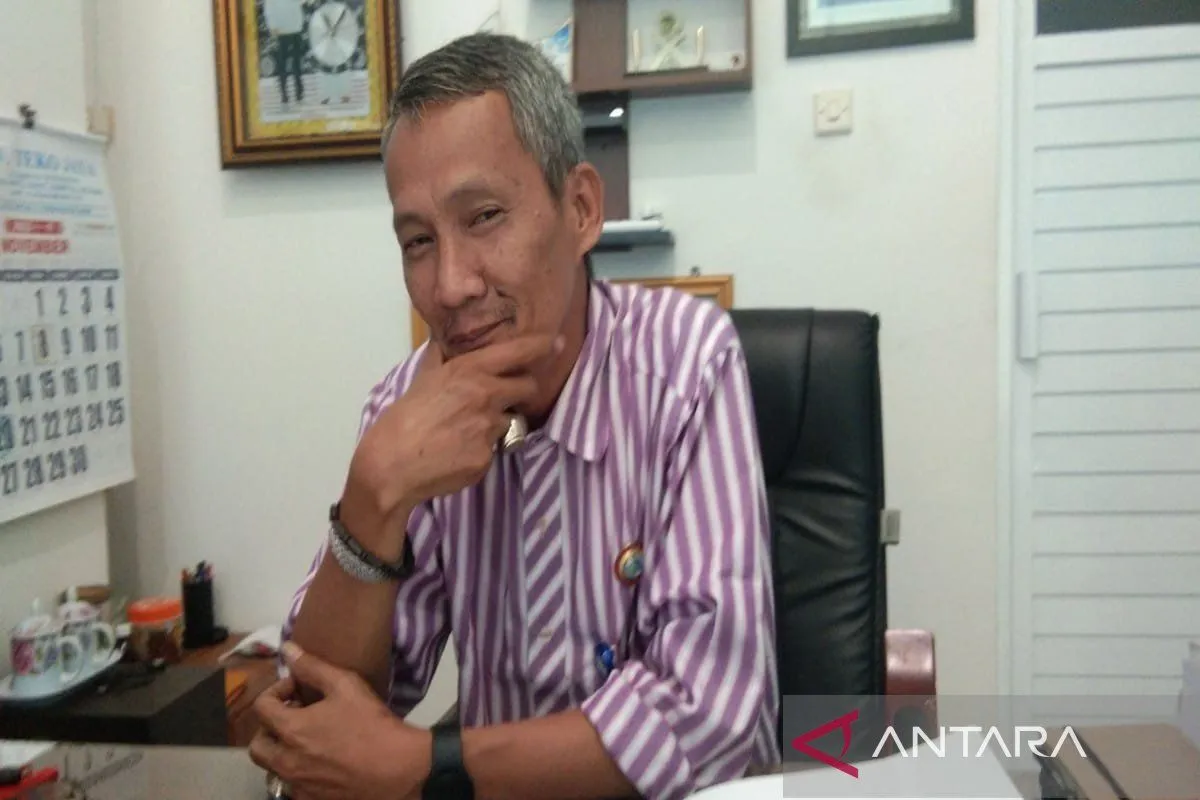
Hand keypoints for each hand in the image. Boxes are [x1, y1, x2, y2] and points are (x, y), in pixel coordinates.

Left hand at [249, 642, 431, 799]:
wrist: (398, 768)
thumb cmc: (372, 724)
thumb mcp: (346, 686)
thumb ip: (313, 667)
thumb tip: (288, 650)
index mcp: (291, 729)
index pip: (261, 707)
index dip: (276, 691)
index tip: (297, 689)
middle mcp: (286, 760)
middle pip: (257, 745)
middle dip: (270, 727)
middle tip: (294, 716)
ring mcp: (298, 784)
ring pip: (271, 768)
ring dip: (281, 751)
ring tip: (305, 741)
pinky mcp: (311, 799)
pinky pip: (290, 786)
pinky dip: (296, 771)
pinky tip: (319, 762)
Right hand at [342, 333, 562, 540]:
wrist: (392, 462)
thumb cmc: (405, 417)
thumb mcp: (424, 378)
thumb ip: (441, 356)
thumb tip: (442, 335)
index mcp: (470, 370)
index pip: (520, 351)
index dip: (543, 345)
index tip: (556, 342)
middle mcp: (486, 394)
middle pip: (528, 386)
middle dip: (522, 390)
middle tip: (505, 397)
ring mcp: (489, 426)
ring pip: (512, 420)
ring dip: (499, 422)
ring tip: (468, 429)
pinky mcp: (489, 456)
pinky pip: (496, 448)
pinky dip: (483, 449)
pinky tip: (460, 451)